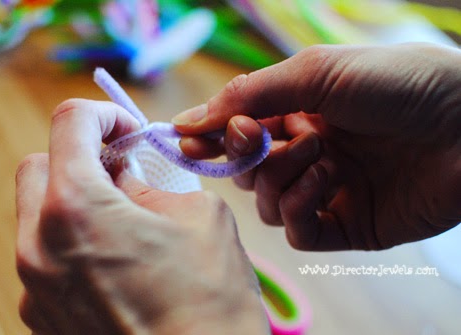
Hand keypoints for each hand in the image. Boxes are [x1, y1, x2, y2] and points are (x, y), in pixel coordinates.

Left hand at [15, 99, 268, 334]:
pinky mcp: (42, 318)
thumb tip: (127, 175)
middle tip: (121, 169)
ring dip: (74, 201)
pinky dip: (72, 241)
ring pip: (37, 215)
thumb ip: (153, 183)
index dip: (102, 114)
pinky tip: (115, 259)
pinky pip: (45, 257)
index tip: (127, 130)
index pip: (68, 124)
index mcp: (76, 209)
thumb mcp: (197, 216)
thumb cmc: (211, 300)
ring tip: (123, 218)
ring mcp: (34, 288)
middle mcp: (38, 247)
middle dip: (77, 155)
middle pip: (38, 167)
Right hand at [173, 43, 460, 250]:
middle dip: (243, 154)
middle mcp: (308, 151)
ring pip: (266, 203)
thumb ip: (250, 95)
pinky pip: (298, 230)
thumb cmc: (398, 83)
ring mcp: (326, 189)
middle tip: (253, 136)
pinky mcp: (346, 223)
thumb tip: (188, 119)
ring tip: (317, 152)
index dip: (209, 136)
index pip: (237, 130)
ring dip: (279, 177)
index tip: (184, 137)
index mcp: (299, 112)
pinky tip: (328, 180)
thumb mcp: (317, 73)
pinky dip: (300, 207)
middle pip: (246, 170)